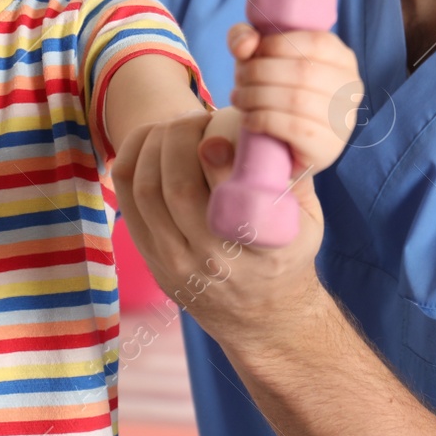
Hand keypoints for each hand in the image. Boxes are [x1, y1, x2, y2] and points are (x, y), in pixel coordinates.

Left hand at [113, 112, 327, 343]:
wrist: (263, 318)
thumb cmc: (287, 253)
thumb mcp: (307, 219)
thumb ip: (291, 173)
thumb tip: (265, 123)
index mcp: (258, 248)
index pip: (227, 192)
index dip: (215, 149)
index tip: (217, 124)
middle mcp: (213, 260)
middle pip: (177, 186)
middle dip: (181, 136)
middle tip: (197, 117)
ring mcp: (175, 262)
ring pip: (147, 189)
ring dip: (155, 144)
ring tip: (175, 126)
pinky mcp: (151, 257)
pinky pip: (127, 199)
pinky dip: (132, 159)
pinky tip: (149, 140)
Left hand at [226, 23, 362, 173]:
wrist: (272, 144)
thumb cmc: (269, 89)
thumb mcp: (255, 57)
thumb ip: (243, 38)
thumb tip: (245, 44)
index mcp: (342, 58)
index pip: (317, 42)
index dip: (278, 43)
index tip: (250, 54)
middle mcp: (350, 89)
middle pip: (304, 71)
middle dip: (260, 71)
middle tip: (239, 80)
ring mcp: (343, 120)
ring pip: (297, 99)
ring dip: (257, 96)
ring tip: (239, 98)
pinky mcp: (328, 147)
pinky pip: (294, 128)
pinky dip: (263, 119)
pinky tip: (248, 119)